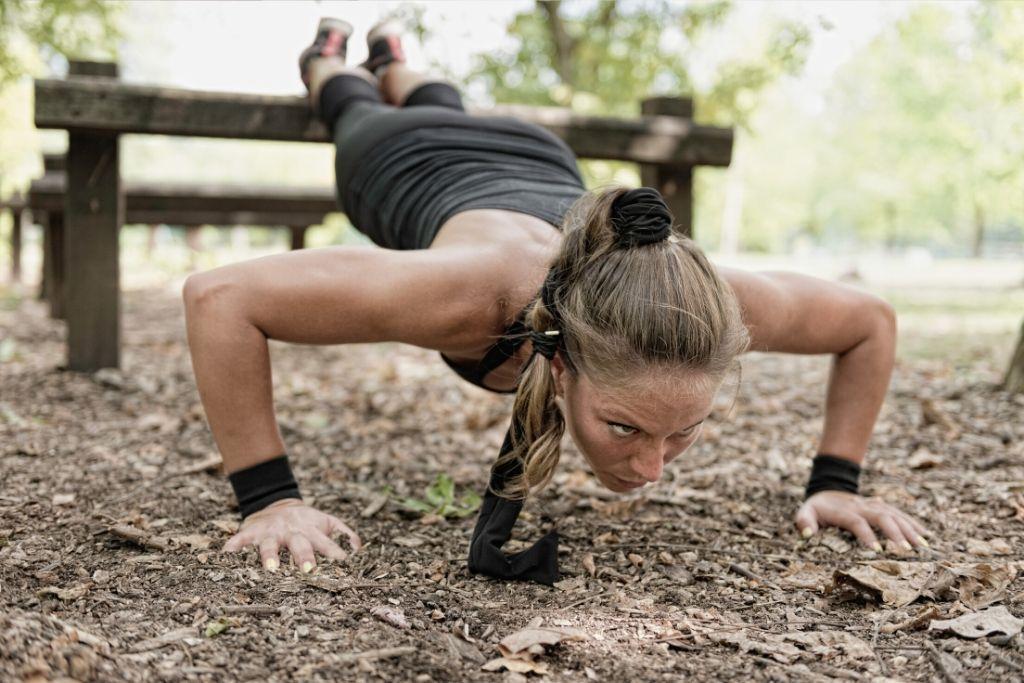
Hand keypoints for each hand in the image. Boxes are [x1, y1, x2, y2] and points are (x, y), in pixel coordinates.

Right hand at [222, 498, 360, 571]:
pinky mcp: (252, 532)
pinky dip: (234, 545)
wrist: (277, 502)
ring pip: (270, 544)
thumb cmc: (306, 521)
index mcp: (312, 530)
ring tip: (271, 568)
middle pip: (300, 544)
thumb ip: (343, 532)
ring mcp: (271, 531)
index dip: (334, 554)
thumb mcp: (327, 522)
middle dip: (304, 557)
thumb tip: (358, 548)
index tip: (343, 565)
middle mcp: (292, 531)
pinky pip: (241, 539)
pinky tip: (226, 553)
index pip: (326, 544)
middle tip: (309, 571)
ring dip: (270, 556)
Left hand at [795, 490, 929, 551]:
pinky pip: (899, 513)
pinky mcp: (881, 506)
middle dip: (894, 532)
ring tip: (922, 546)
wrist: (827, 489)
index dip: (866, 535)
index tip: (878, 551)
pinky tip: (925, 534)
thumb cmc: (816, 508)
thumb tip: (806, 535)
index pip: (856, 522)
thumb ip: (803, 521)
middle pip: (881, 516)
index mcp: (843, 511)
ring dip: (908, 528)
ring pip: (894, 514)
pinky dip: (912, 523)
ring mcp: (873, 505)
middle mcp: (861, 506)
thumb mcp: (805, 512)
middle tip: (906, 550)